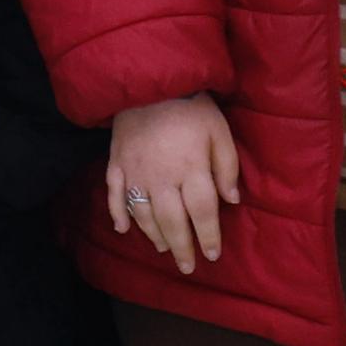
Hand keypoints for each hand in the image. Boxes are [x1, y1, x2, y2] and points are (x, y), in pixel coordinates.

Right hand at [103, 94, 239, 275]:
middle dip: (181, 248)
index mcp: (191, 169)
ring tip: (164, 249)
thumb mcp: (220, 131)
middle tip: (187, 267)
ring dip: (154, 235)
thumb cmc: (191, 106)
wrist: (148, 78)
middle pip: (171, 221)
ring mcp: (135, 171)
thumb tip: (231, 200)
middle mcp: (162, 177)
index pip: (202, 213)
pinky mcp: (116, 162)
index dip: (208, 236)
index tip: (212, 254)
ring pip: (143, 213)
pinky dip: (118, 214)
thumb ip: (227, 167)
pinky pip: (114, 194)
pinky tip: (123, 229)